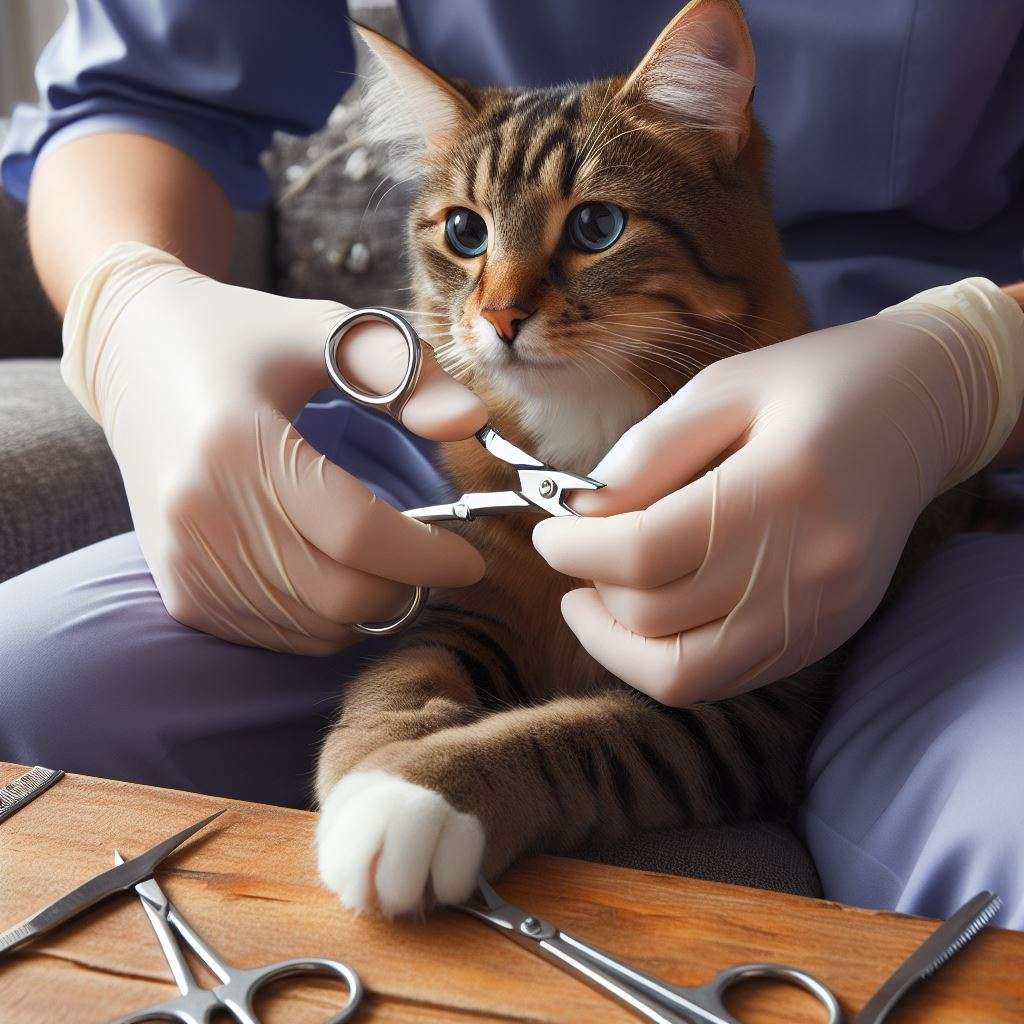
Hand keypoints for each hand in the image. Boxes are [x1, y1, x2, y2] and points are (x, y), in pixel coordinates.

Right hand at [63, 243, 486, 652]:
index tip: (472, 556)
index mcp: (236, 444)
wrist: (134, 357)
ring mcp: (184, 562)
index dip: (429, 553)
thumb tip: (470, 422)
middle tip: (433, 558)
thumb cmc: (240, 338)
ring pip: (314, 627)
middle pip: (340, 594)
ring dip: (370, 606)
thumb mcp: (325, 328)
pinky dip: (326, 619)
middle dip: (408, 587)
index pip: (357, 530)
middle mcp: (199, 516)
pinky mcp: (179, 592)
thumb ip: (404, 371)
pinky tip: (337, 573)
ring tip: (388, 561)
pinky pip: (279, 635)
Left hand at [534, 281, 1023, 704]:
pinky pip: (726, 677)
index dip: (573, 548)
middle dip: (590, 588)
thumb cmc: (816, 381)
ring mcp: (821, 612)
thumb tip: (580, 514)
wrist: (922, 407)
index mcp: (779, 487)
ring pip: (686, 676)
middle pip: (655, 617)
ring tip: (595, 597)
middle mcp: (807, 567)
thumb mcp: (724, 389)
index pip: (641, 553)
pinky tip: (651, 614)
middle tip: (573, 553)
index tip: (548, 530)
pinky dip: (670, 657)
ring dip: (619, 646)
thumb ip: (646, 455)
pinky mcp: (827, 634)